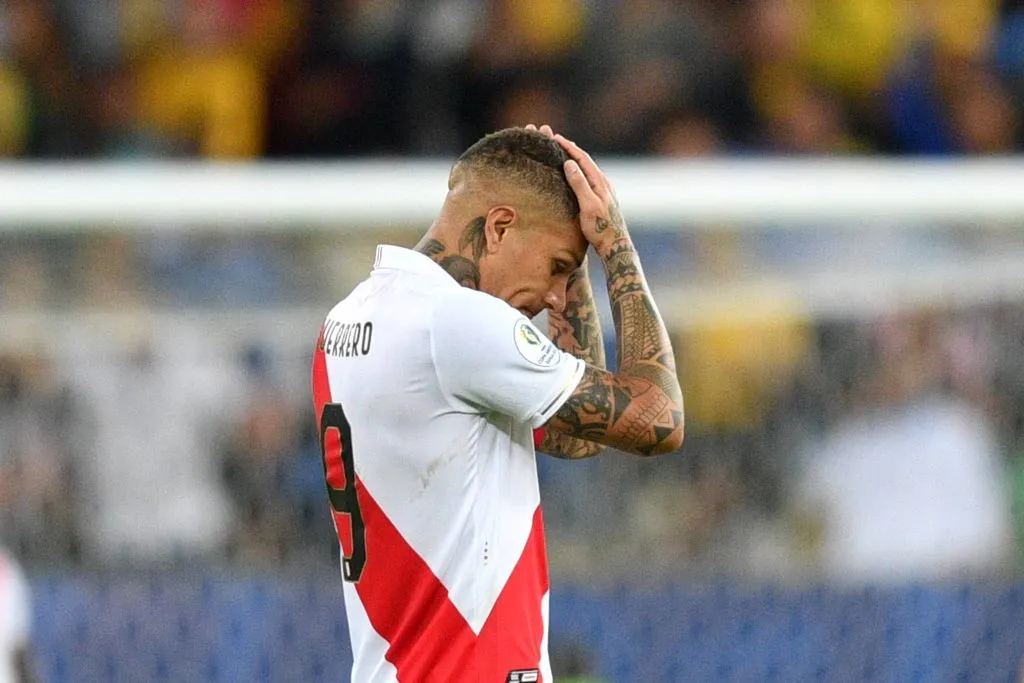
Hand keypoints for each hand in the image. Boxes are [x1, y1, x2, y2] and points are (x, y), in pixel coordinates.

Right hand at [525, 125, 627, 253]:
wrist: (615, 244)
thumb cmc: (600, 228)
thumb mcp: (588, 206)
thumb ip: (579, 184)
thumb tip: (569, 163)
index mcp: (599, 182)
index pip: (582, 158)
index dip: (569, 147)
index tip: (555, 138)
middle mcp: (603, 183)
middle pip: (586, 161)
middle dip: (572, 149)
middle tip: (557, 140)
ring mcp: (604, 191)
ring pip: (588, 169)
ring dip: (576, 159)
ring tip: (565, 153)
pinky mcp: (603, 198)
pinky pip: (589, 178)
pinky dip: (580, 171)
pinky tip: (576, 175)